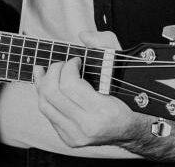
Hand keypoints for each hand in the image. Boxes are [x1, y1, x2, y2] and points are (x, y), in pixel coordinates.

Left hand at [33, 31, 139, 146]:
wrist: (132, 129)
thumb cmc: (130, 97)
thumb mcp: (123, 66)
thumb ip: (106, 45)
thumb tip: (84, 36)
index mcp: (103, 111)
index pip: (69, 85)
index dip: (68, 66)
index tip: (76, 60)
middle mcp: (86, 126)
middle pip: (52, 94)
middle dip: (53, 71)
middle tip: (62, 64)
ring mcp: (75, 135)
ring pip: (45, 105)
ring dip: (43, 83)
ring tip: (47, 71)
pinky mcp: (69, 139)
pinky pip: (48, 114)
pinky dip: (45, 97)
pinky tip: (46, 85)